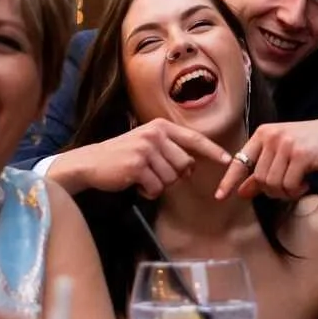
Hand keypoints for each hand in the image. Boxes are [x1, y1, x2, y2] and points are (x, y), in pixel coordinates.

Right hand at [48, 119, 232, 197]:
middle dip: (172, 175)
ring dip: (158, 185)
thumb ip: (170, 151)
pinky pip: (156, 189)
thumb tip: (191, 167)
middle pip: (184, 165)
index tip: (227, 160)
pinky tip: (134, 183)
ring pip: (171, 179)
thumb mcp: (147, 145)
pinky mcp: (137, 166)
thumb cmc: (122, 156)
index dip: (212, 151)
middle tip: (152, 172)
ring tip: (140, 176)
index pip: (193, 139)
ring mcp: (146, 150)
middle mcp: (155, 135)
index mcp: (160, 127)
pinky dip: (147, 192)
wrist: (90, 163)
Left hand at [216, 118, 317, 200]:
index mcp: (263, 133)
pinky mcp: (301, 155)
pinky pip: (289, 185)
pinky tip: (307, 181)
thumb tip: (242, 192)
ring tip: (299, 185)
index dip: (230, 180)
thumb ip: (263, 171)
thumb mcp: (284, 154)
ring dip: (286, 192)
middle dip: (272, 190)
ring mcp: (286, 145)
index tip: (220, 197)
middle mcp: (272, 136)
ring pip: (273, 184)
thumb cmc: (312, 145)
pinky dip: (297, 190)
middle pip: (260, 178)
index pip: (241, 160)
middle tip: (289, 187)